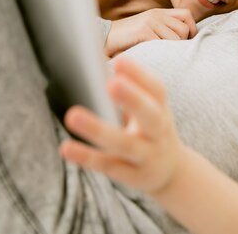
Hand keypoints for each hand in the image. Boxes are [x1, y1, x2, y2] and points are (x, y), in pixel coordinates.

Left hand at [59, 56, 183, 193]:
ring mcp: (147, 156)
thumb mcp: (151, 108)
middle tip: (112, 83)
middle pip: (150, 115)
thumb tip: (96, 65)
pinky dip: (86, 157)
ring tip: (72, 116)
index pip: (157, 90)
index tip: (119, 61)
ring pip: (124, 144)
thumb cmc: (152, 130)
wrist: (171, 172)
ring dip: (98, 130)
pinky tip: (66, 148)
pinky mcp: (133, 176)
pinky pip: (108, 166)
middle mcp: (159, 132)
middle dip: (132, 99)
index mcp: (162, 109)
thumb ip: (132, 90)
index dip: (140, 75)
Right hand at [104, 8, 196, 56]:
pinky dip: (160, 53)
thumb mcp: (148, 29)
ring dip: (170, 50)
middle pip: (184, 30)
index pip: (187, 15)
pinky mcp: (142, 31)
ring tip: (160, 55)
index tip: (186, 42)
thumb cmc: (127, 39)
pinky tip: (152, 56)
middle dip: (181, 44)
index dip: (191, 29)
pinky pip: (162, 44)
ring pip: (175, 39)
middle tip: (170, 53)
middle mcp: (156, 15)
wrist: (104, 38)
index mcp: (159, 12)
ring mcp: (149, 22)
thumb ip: (163, 30)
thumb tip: (184, 42)